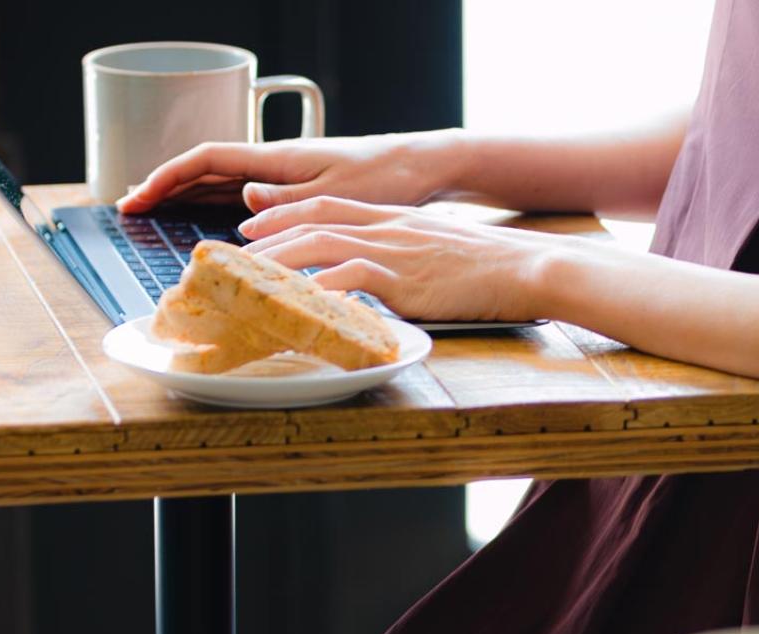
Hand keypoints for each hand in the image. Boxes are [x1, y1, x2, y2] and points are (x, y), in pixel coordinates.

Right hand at [116, 130, 465, 214]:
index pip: (208, 159)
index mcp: (277, 158)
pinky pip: (243, 193)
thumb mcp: (335, 194)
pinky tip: (204, 216)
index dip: (168, 176)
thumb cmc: (383, 177)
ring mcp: (283, 174)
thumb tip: (241, 200)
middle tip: (129, 208)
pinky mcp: (297, 189)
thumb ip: (287, 200)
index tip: (138, 196)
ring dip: (184, 194)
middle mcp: (274, 163)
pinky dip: (215, 203)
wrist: (418, 168)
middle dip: (164, 185)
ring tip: (151, 210)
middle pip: (205, 169)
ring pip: (220, 181)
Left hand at [242, 196, 574, 320]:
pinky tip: (297, 303)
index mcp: (394, 217)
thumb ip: (407, 254)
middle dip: (269, 237)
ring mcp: (394, 251)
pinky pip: (350, 279)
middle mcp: (387, 228)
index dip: (286, 215)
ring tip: (249, 277)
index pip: (328, 205)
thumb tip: (388, 274)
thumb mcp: (439, 249)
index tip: (255, 227)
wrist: (525, 266)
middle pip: (313, 222)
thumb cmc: (490, 266)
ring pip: (321, 245)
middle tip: (233, 253)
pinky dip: (320, 290)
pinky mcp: (404, 279)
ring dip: (280, 261)